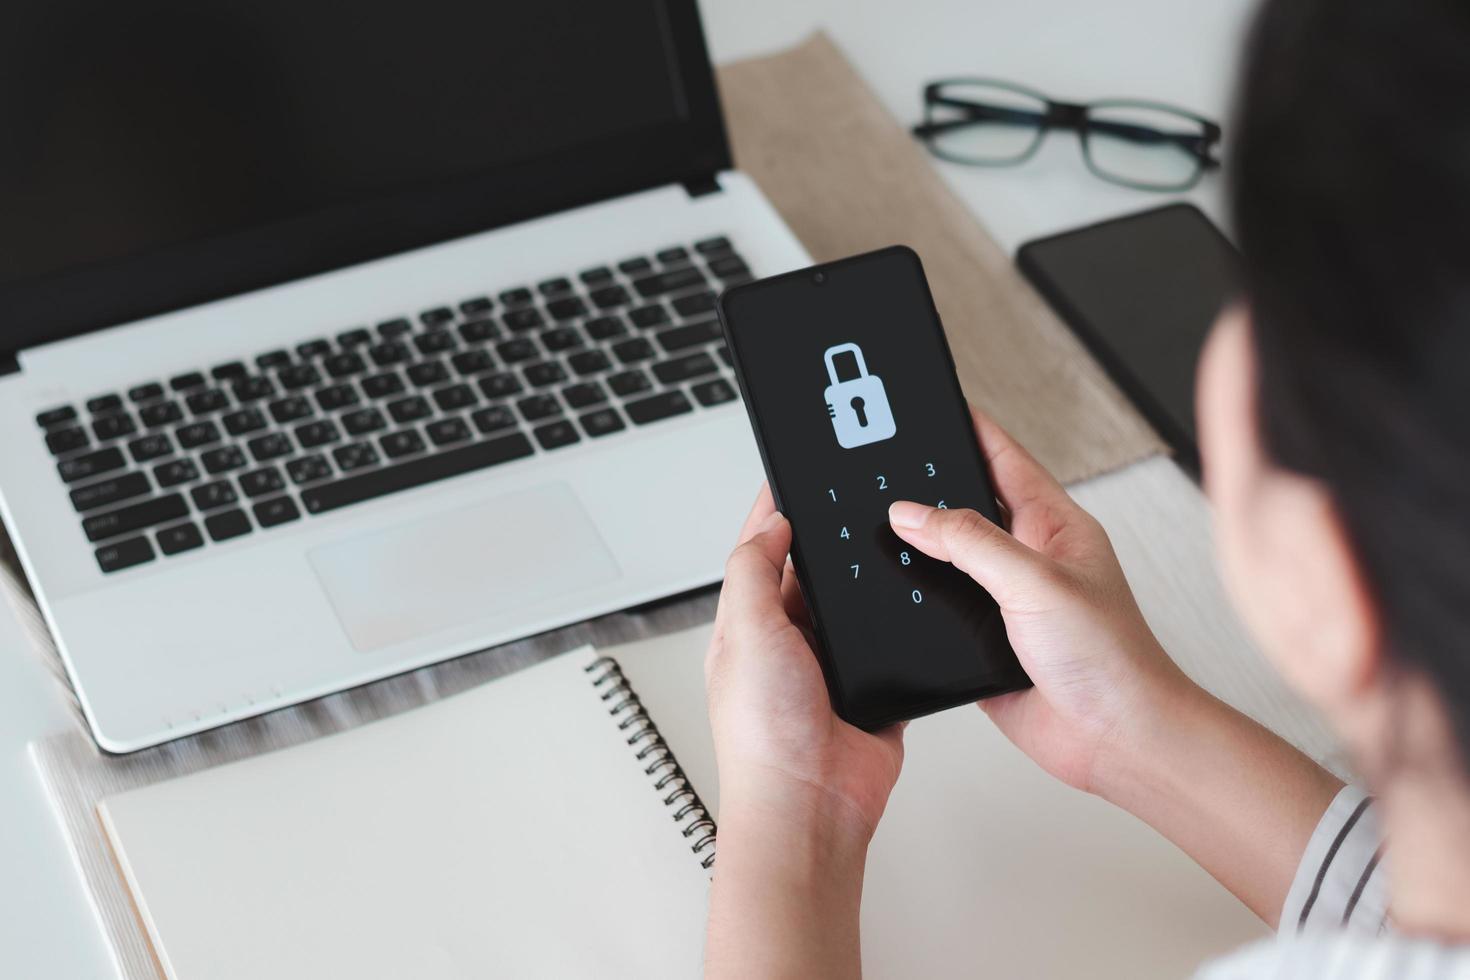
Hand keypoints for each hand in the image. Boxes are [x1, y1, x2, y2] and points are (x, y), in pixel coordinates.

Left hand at [706, 485, 903, 840]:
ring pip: (855, 605)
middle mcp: (787, 642)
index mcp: (748, 624)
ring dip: (868, 584)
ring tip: (888, 545)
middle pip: (814, 572)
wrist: (812, 807)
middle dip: (832, 542)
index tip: (796, 474)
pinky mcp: (872, 688)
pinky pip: (890, 644)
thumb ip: (754, 571)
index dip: (777, 511)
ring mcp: (831, 666)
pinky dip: (900, 626)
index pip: (760, 551)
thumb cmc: (764, 739)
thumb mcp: (747, 633)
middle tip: (854, 501)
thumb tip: (771, 524)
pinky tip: (910, 605)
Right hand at [888, 407, 1192, 795]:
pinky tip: (894, 592)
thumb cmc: (1112, 661)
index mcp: (1055, 526)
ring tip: (880, 526)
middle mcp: (1030, 559)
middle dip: (930, 487)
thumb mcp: (1036, 582)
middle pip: (968, 506)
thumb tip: (912, 513)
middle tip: (887, 465)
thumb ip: (970, 542)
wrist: (1115, 741)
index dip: (969, 428)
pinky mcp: (985, 642)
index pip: (1005, 459)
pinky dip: (916, 600)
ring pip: (949, 559)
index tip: (934, 404)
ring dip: (919, 549)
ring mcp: (1007, 601)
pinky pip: (940, 609)